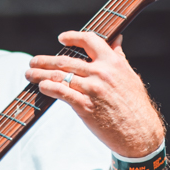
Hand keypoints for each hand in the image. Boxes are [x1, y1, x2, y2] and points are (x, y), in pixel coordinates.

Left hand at [25, 31, 164, 158]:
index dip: (72, 36)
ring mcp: (92, 89)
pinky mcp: (85, 106)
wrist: (139, 133)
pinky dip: (48, 88)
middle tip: (33, 61)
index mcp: (113, 62)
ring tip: (29, 74)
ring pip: (59, 76)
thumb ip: (119, 57)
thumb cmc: (136, 106)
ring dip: (40, 74)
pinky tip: (41, 87)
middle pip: (66, 60)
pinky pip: (60, 92)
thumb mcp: (130, 76)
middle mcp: (101, 72)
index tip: (61, 38)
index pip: (89, 40)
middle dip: (45, 60)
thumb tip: (117, 39)